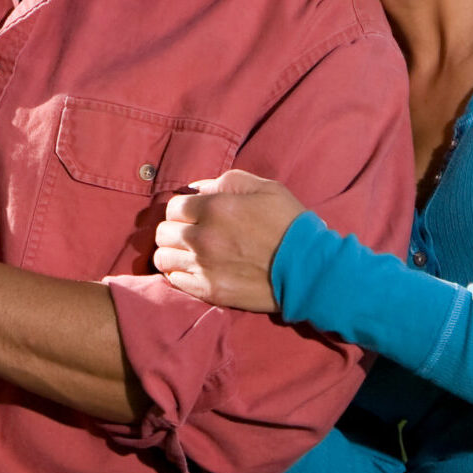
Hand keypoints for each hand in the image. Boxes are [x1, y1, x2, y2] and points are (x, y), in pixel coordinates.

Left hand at [152, 170, 306, 313]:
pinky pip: (173, 280)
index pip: (173, 207)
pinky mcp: (208, 290)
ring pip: (162, 257)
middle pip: (163, 232)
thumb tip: (198, 188)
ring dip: (173, 253)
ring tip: (189, 254)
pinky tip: (193, 270)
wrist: (309, 269)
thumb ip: (227, 182)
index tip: (194, 216)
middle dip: (175, 230)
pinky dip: (178, 274)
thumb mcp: (265, 188)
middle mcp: (203, 237)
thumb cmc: (290, 224)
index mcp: (215, 208)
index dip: (183, 210)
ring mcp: (203, 266)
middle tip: (190, 234)